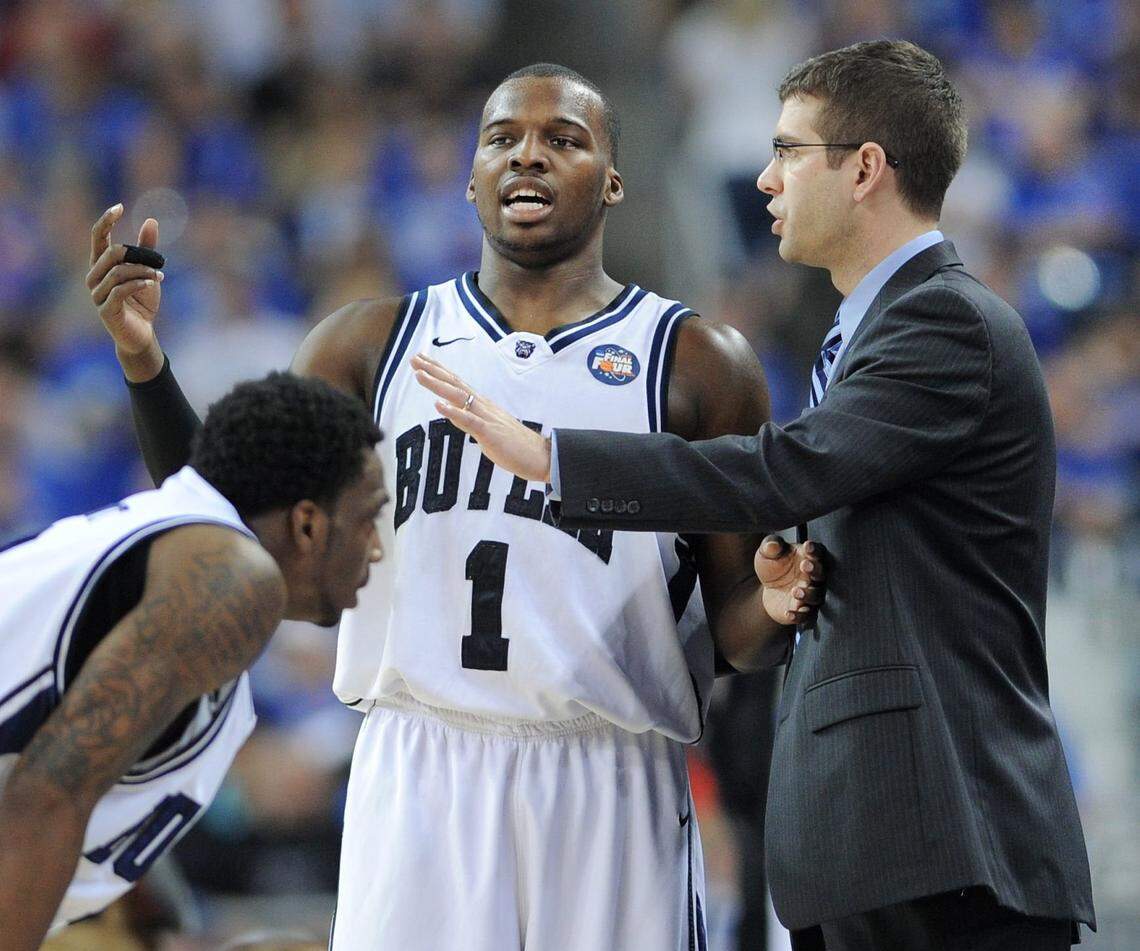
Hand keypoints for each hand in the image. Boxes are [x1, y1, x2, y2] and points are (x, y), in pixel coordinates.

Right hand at [87, 204, 164, 380]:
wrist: (142, 334)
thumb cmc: (141, 301)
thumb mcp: (147, 271)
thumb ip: (146, 248)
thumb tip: (151, 221)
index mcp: (101, 264)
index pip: (97, 237)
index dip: (105, 221)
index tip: (119, 207)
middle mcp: (94, 277)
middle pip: (110, 253)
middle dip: (136, 254)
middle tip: (157, 261)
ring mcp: (97, 294)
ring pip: (117, 272)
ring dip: (142, 271)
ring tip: (159, 275)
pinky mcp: (106, 309)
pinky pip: (120, 290)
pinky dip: (139, 283)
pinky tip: (153, 281)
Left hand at [412, 352, 551, 481]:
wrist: (541, 456)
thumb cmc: (516, 445)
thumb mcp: (488, 430)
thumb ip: (471, 421)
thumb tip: (455, 415)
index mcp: (483, 406)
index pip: (457, 384)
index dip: (439, 371)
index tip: (422, 360)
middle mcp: (483, 406)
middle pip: (455, 384)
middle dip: (433, 371)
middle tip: (414, 359)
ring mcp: (487, 418)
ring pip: (459, 397)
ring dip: (438, 385)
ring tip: (419, 376)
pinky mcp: (490, 433)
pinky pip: (470, 421)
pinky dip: (453, 413)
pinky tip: (439, 406)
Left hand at [755, 536, 824, 625]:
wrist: (768, 589)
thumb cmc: (772, 565)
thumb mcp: (767, 553)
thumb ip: (770, 546)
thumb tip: (772, 544)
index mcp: (808, 558)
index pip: (818, 552)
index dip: (815, 550)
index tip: (807, 546)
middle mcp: (814, 577)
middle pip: (822, 574)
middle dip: (816, 570)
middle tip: (804, 565)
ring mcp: (810, 594)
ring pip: (817, 596)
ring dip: (809, 594)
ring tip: (795, 591)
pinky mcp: (803, 610)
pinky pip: (805, 615)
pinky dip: (798, 615)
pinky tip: (788, 613)